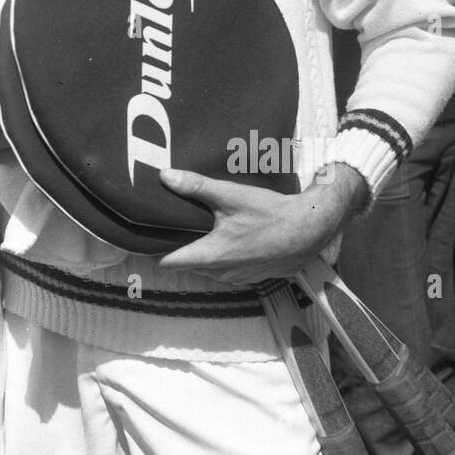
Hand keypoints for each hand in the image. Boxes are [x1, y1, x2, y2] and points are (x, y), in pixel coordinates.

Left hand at [156, 162, 368, 285]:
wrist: (310, 230)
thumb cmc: (269, 214)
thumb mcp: (231, 196)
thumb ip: (196, 187)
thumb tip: (164, 176)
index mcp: (210, 256)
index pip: (170, 262)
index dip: (154, 252)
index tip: (143, 241)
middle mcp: (221, 273)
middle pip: (188, 265)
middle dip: (179, 250)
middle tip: (170, 230)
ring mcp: (239, 277)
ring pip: (209, 270)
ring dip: (202, 255)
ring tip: (197, 233)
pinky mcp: (254, 277)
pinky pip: (228, 271)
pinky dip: (223, 259)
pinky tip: (228, 240)